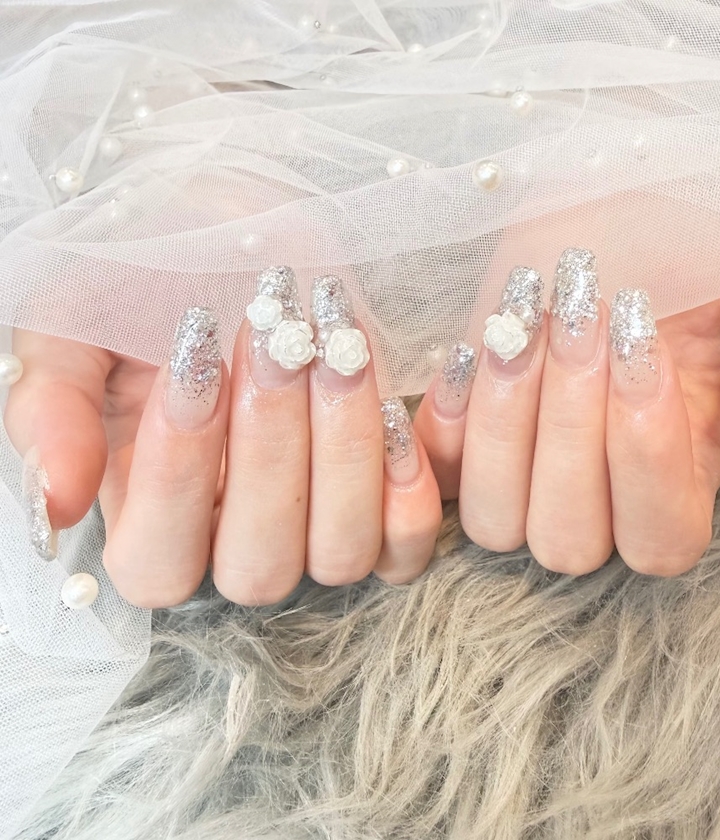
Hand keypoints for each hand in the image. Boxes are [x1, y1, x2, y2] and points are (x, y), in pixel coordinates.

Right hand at [4, 272, 441, 606]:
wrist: (238, 230)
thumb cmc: (152, 282)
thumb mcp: (76, 325)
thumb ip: (54, 408)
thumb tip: (56, 501)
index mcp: (149, 517)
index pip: (158, 563)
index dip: (177, 478)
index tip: (194, 363)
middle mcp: (234, 539)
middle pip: (258, 568)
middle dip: (271, 451)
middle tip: (277, 343)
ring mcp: (314, 529)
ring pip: (341, 554)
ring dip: (344, 451)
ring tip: (337, 349)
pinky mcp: (382, 502)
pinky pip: (407, 543)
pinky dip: (407, 485)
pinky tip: (392, 404)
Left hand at [415, 260, 719, 575]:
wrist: (610, 204)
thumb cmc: (694, 252)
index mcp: (680, 479)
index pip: (661, 538)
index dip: (647, 464)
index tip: (642, 352)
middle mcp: (597, 496)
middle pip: (568, 539)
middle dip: (570, 430)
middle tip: (584, 318)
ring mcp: (523, 476)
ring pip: (494, 520)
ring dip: (506, 421)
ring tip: (526, 321)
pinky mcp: (465, 441)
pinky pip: (437, 473)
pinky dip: (446, 421)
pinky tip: (476, 347)